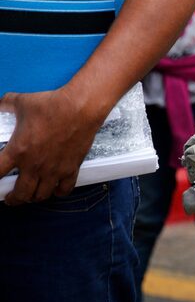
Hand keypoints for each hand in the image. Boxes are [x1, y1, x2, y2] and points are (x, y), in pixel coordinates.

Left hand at [0, 88, 102, 204]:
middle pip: (20, 194)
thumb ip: (5, 104)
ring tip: (32, 195)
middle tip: (11, 197)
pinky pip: (64, 189)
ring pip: (40, 196)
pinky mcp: (71, 168)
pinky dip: (58, 192)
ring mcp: (54, 169)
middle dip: (13, 198)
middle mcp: (35, 165)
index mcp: (18, 151)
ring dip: (34, 197)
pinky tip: (55, 190)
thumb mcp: (21, 102)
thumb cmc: (53, 105)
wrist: (80, 108)